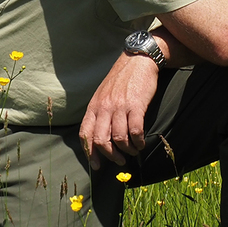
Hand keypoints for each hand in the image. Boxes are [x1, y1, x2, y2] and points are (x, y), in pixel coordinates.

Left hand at [79, 52, 159, 169]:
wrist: (138, 60)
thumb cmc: (121, 80)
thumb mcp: (103, 94)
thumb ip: (100, 113)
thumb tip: (100, 137)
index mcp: (94, 106)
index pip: (85, 134)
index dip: (90, 153)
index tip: (97, 165)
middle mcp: (104, 107)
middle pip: (101, 140)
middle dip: (110, 155)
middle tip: (119, 161)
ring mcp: (120, 106)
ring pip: (119, 138)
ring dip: (127, 150)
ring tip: (133, 151)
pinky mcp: (136, 105)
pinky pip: (135, 130)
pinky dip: (138, 142)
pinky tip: (142, 143)